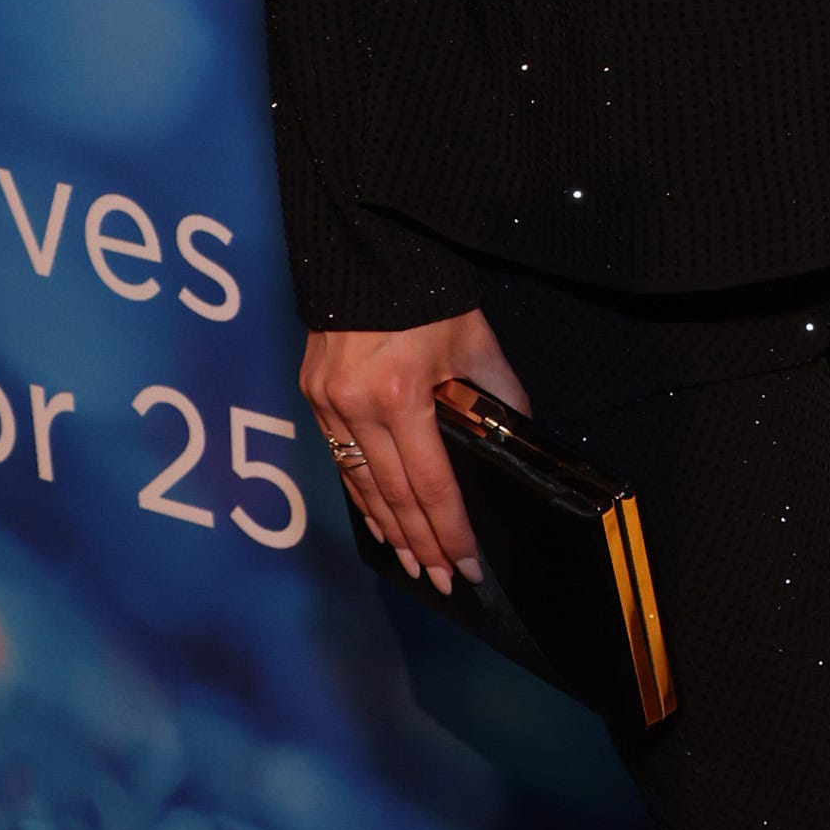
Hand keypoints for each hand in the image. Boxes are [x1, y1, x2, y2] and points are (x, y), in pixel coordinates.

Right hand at [302, 305, 523, 590]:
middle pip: (395, 496)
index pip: (432, 483)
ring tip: (412, 564)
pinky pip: (341, 460)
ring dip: (390, 530)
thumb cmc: (430, 295)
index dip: (451, 531)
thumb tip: (518, 437)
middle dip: (421, 544)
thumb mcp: (475, 343)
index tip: (468, 565)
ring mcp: (328, 403)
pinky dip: (362, 497)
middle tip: (442, 581)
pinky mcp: (312, 396)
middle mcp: (358, 405)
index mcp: (402, 394)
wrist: (367, 249)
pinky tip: (378, 522)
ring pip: (363, 485)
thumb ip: (499, 394)